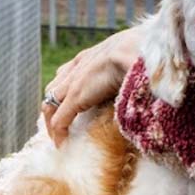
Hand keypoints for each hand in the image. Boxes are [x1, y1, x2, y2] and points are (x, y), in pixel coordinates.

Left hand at [42, 25, 144, 146]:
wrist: (132, 50)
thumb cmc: (140, 52)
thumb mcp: (131, 56)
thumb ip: (130, 66)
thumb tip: (144, 76)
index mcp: (89, 56)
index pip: (67, 72)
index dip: (65, 88)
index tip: (68, 103)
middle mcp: (76, 68)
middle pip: (53, 88)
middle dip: (53, 105)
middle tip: (59, 122)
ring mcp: (73, 83)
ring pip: (50, 105)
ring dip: (52, 122)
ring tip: (58, 137)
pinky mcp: (74, 98)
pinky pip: (59, 120)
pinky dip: (59, 133)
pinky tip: (62, 144)